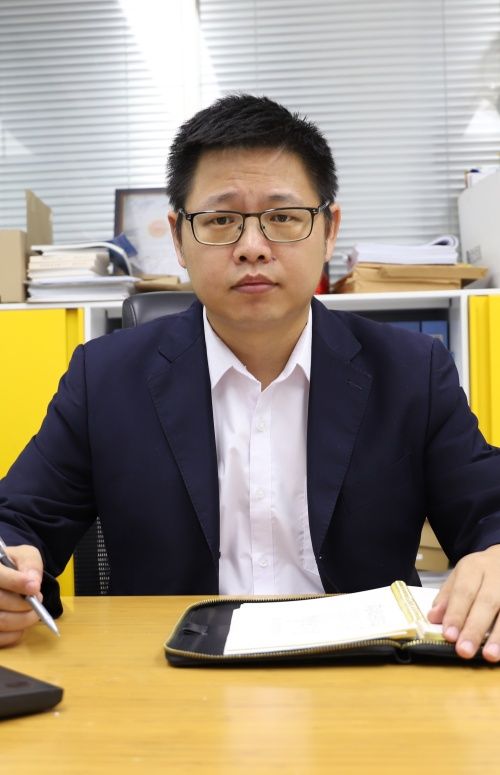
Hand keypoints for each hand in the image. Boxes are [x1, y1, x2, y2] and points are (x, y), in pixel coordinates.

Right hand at [0, 544, 43, 646]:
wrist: (8, 575)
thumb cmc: (15, 565)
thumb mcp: (25, 555)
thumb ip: (30, 564)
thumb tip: (33, 584)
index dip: (16, 582)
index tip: (35, 588)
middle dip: (24, 604)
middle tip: (38, 599)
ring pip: (1, 621)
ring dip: (23, 619)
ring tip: (33, 611)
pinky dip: (14, 634)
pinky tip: (22, 624)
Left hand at [427, 544, 499, 661]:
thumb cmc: (481, 572)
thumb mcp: (461, 576)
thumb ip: (447, 597)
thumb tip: (433, 618)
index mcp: (474, 567)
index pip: (464, 591)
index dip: (456, 614)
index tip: (449, 636)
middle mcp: (496, 575)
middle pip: (487, 602)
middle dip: (475, 628)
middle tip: (464, 651)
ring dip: (498, 635)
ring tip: (490, 655)